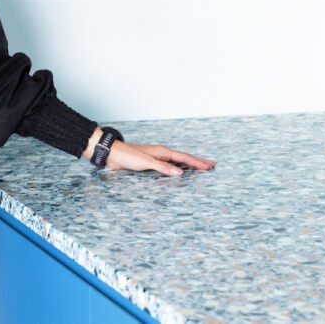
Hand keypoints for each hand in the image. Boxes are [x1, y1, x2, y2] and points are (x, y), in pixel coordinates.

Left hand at [82, 127, 215, 175]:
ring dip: (190, 164)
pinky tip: (180, 171)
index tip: (210, 167)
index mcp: (162, 151)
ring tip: (201, 167)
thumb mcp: (145, 162)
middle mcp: (161, 153)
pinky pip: (169, 165)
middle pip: (184, 158)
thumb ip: (162, 167)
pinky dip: (178, 167)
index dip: (197, 163)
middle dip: (198, 161)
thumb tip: (180, 173)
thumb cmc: (127, 156)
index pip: (184, 158)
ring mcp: (156, 157)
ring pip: (178, 161)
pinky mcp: (150, 163)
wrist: (112, 154)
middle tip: (212, 165)